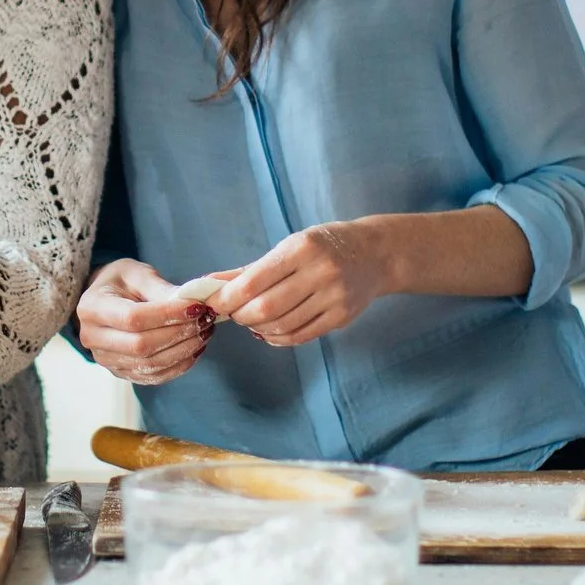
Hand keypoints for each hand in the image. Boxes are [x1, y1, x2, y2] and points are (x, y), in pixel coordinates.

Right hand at [77, 257, 217, 385]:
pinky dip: (180, 365)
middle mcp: (93, 339)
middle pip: (141, 346)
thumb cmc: (120, 282)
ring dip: (184, 350)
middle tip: (206, 319)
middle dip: (180, 334)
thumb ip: (160, 288)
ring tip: (205, 331)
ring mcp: (106, 360)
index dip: (168, 315)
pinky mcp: (121, 372)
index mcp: (92, 308)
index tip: (197, 306)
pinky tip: (195, 348)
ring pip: (150, 365)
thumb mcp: (136, 273)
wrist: (103, 300)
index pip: (133, 318)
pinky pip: (154, 376)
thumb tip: (190, 302)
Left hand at [222, 221, 391, 347]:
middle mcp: (320, 272)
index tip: (214, 302)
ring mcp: (334, 297)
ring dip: (257, 328)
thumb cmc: (323, 246)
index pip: (254, 281)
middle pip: (267, 308)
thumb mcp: (289, 246)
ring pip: (282, 326)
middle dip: (241, 315)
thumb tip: (209, 284)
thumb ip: (249, 269)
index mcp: (302, 248)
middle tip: (234, 313)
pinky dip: (277, 338)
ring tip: (252, 320)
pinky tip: (269, 331)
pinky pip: (301, 336)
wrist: (375, 254)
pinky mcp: (341, 318)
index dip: (228, 297)